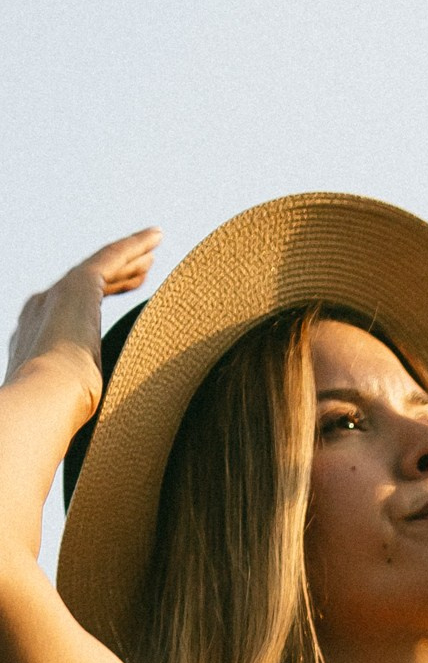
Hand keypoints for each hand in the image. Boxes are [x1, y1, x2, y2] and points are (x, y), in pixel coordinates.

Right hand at [7, 231, 160, 420]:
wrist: (42, 400)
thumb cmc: (58, 417)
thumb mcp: (71, 405)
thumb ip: (82, 403)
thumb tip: (103, 426)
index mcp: (36, 338)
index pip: (74, 309)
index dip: (102, 298)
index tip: (125, 290)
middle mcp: (41, 309)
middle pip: (87, 284)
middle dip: (116, 274)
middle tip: (143, 268)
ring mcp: (57, 294)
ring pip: (101, 267)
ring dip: (129, 255)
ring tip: (154, 246)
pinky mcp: (78, 285)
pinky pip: (111, 257)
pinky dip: (135, 245)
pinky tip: (157, 236)